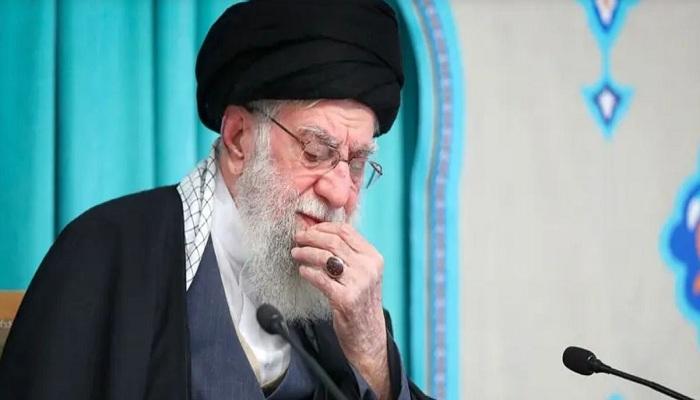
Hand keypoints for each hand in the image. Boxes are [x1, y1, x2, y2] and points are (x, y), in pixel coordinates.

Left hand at [292, 222, 390, 398]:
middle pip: (333, 242)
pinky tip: (302, 271)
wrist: (368, 335)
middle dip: (310, 237)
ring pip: (325, 258)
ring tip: (295, 253)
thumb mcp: (362, 273)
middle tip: (297, 238)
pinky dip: (308, 272)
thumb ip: (347, 253)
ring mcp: (358, 283)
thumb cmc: (360, 302)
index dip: (323, 227)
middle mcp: (368, 268)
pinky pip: (320, 279)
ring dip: (305, 253)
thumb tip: (318, 231)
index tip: (309, 229)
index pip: (346, 231)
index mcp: (373, 258)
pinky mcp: (346, 299)